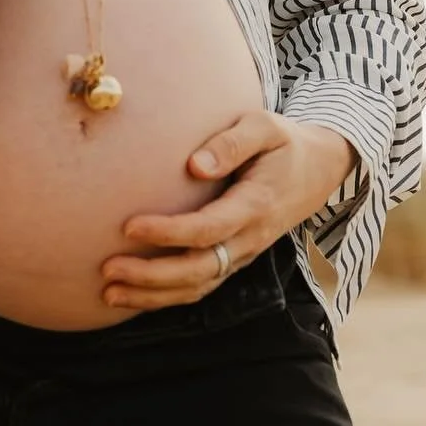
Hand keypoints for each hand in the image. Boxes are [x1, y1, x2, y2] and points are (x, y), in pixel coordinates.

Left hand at [99, 112, 358, 310]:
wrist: (317, 170)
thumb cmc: (282, 143)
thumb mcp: (265, 127)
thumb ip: (232, 143)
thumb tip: (195, 165)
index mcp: (256, 205)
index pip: (208, 228)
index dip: (168, 232)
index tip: (129, 226)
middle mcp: (249, 239)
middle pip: (199, 270)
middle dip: (152, 275)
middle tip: (108, 268)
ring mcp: (242, 254)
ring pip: (198, 287)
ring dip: (153, 295)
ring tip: (109, 292)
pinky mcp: (233, 259)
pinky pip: (200, 287)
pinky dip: (165, 297)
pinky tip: (131, 295)